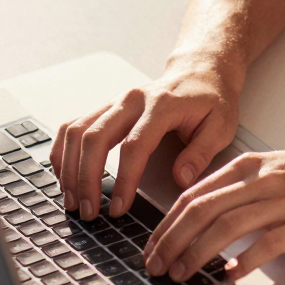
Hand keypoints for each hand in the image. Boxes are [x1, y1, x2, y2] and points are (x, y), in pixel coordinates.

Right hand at [50, 53, 241, 220]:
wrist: (200, 72)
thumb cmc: (211, 100)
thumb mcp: (221, 126)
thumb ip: (201, 153)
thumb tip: (180, 179)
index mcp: (162, 105)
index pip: (134, 146)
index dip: (124, 180)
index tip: (119, 209)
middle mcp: (132, 100)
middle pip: (95, 137)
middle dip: (86, 178)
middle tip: (88, 211)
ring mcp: (115, 102)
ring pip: (78, 131)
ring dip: (69, 168)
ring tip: (73, 200)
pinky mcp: (106, 108)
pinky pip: (73, 126)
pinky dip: (63, 151)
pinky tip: (64, 175)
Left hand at [144, 144, 284, 281]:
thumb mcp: (277, 169)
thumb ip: (242, 188)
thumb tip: (203, 217)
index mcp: (251, 165)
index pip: (193, 195)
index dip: (165, 224)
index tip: (151, 247)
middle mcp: (264, 179)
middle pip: (201, 210)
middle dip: (170, 241)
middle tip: (155, 266)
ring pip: (226, 227)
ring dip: (197, 254)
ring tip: (181, 274)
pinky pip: (266, 244)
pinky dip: (243, 261)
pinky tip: (230, 275)